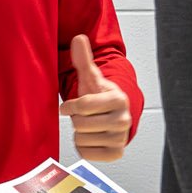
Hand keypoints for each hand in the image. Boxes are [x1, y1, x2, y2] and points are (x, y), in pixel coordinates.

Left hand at [59, 35, 131, 162]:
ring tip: (89, 126)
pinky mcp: (116, 154)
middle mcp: (124, 120)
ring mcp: (121, 139)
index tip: (67, 106)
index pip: (83, 105)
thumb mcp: (92, 79)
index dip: (69, 106)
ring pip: (81, 139)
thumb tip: (78, 38)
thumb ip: (84, 60)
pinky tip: (91, 138)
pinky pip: (86, 154)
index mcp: (119, 99)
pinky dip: (83, 147)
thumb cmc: (100, 97)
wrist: (114, 117)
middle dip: (77, 119)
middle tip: (84, 116)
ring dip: (79, 133)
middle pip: (81, 123)